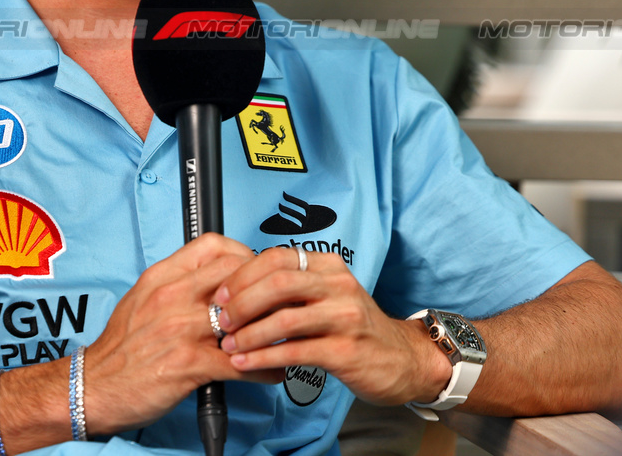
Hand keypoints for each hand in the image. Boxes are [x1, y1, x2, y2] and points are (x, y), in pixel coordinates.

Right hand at [82, 233, 282, 434]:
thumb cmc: (120, 347)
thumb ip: (175, 283)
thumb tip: (211, 277)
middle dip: (263, 288)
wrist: (94, 385)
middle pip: (236, 273)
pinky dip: (264, 369)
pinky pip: (241, 362)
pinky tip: (271, 373)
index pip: (213, 246)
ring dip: (272, 329)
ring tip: (285, 337)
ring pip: (246, 316)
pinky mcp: (188, 364)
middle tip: (276, 302)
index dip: (242, 254)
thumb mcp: (141, 298)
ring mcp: (181, 329)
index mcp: (161, 277)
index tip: (253, 270)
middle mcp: (172, 297)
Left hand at [211, 247, 448, 406]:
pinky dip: (264, 357)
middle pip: (278, 283)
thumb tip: (238, 288)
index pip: (276, 258)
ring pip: (284, 318)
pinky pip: (295, 351)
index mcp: (328, 266)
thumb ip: (292, 287)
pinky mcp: (346, 350)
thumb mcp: (326, 294)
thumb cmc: (353, 327)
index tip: (220, 294)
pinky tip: (246, 363)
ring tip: (228, 345)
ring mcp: (345, 317)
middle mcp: (338, 285)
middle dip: (241, 303)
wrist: (401, 359)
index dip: (242, 275)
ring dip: (248, 334)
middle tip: (220, 320)